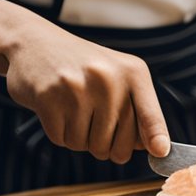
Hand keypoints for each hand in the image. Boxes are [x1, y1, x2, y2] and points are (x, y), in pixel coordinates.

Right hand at [2, 23, 169, 164]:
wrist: (34, 43)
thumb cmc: (83, 69)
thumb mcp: (117, 78)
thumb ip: (135, 110)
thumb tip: (155, 148)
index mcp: (132, 72)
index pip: (150, 114)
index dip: (155, 137)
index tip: (161, 152)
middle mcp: (108, 79)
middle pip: (118, 144)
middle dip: (106, 146)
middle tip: (95, 125)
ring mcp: (78, 88)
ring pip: (88, 146)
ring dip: (79, 138)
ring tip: (73, 108)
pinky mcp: (49, 98)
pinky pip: (62, 140)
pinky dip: (60, 132)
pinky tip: (57, 109)